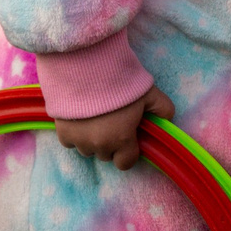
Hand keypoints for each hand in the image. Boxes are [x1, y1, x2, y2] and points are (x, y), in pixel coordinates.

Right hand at [52, 85, 175, 171]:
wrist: (85, 67)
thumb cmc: (120, 81)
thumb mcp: (149, 92)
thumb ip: (162, 108)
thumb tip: (168, 119)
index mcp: (122, 140)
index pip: (126, 163)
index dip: (128, 150)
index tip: (128, 136)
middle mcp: (99, 146)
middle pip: (106, 154)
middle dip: (110, 142)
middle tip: (111, 121)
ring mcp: (79, 141)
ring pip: (87, 149)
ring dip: (91, 139)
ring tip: (94, 116)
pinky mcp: (62, 132)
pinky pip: (69, 141)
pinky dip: (74, 132)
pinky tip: (79, 115)